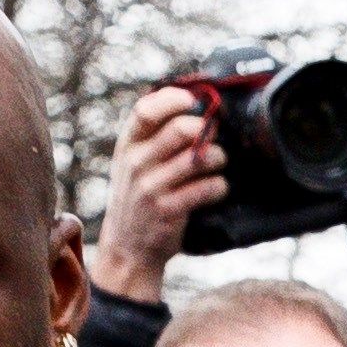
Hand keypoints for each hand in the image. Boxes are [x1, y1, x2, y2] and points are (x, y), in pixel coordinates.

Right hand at [91, 86, 228, 304]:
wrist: (127, 248)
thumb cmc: (138, 197)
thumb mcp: (132, 163)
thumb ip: (153, 136)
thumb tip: (191, 105)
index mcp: (128, 145)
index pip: (145, 110)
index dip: (172, 99)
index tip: (192, 100)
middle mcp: (136, 163)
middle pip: (179, 130)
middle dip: (206, 130)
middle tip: (215, 136)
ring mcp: (151, 187)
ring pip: (197, 158)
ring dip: (218, 157)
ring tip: (219, 162)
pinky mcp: (168, 210)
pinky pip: (205, 189)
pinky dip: (219, 186)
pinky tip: (218, 187)